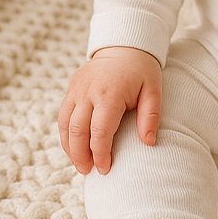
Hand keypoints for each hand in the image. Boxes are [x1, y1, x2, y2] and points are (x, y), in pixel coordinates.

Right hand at [58, 46, 162, 174]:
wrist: (124, 46)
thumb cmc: (142, 71)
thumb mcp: (154, 90)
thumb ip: (151, 116)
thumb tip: (149, 143)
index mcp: (109, 93)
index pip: (100, 131)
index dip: (100, 153)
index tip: (105, 169)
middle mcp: (88, 91)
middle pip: (77, 131)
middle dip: (81, 155)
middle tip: (89, 172)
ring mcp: (76, 89)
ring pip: (65, 125)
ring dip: (70, 148)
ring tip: (80, 165)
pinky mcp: (71, 89)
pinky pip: (63, 116)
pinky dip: (66, 135)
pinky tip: (74, 147)